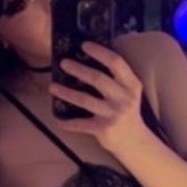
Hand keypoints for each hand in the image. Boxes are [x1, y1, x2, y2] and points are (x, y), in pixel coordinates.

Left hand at [50, 42, 145, 162]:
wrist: (135, 141)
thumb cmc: (127, 111)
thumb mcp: (129, 92)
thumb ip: (117, 78)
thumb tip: (90, 58)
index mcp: (132, 85)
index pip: (116, 63)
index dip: (100, 52)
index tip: (84, 45)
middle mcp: (124, 98)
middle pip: (98, 79)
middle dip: (78, 69)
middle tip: (64, 63)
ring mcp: (113, 114)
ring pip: (85, 100)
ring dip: (66, 92)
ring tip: (52, 86)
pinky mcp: (104, 129)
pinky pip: (80, 124)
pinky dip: (67, 123)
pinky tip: (57, 120)